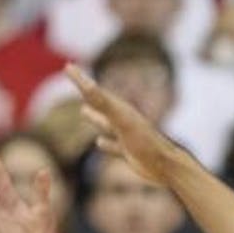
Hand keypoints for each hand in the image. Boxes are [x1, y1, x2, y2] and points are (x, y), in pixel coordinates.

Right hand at [66, 64, 180, 182]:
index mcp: (120, 110)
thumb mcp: (122, 121)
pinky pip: (113, 145)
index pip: (94, 91)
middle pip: (100, 103)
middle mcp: (123, 120)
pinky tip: (99, 143)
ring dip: (94, 117)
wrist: (166, 165)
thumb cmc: (145, 142)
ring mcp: (126, 136)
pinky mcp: (129, 152)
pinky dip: (105, 143)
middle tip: (78, 81)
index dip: (80, 79)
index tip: (68, 67)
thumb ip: (105, 104)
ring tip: (82, 110)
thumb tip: (87, 86)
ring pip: (105, 123)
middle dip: (88, 93)